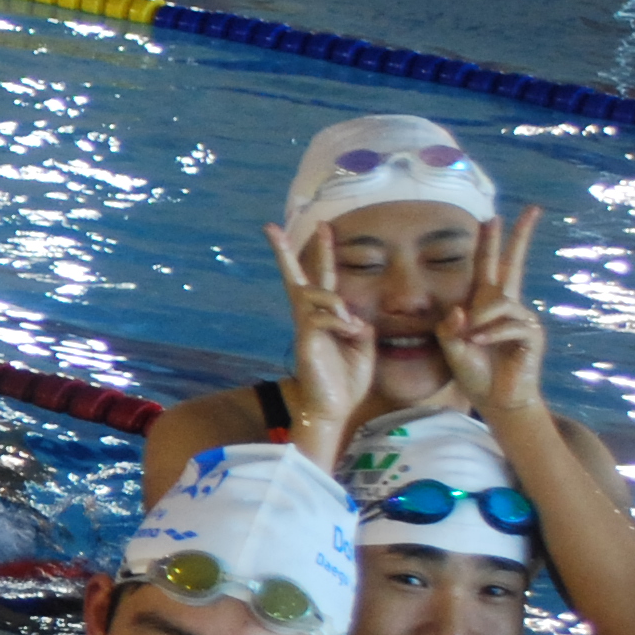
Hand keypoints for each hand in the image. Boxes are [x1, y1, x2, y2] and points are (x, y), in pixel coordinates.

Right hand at [265, 218, 379, 448]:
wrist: (333, 408)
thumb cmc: (346, 379)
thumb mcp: (363, 346)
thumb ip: (359, 324)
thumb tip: (352, 314)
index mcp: (326, 317)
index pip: (322, 279)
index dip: (323, 253)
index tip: (323, 226)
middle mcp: (310, 318)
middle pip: (295, 278)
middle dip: (284, 252)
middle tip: (270, 227)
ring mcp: (305, 329)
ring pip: (313, 294)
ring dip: (335, 301)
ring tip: (349, 323)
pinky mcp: (305, 341)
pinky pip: (320, 317)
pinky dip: (339, 321)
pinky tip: (350, 332)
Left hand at [437, 209, 552, 416]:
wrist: (495, 398)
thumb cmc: (474, 370)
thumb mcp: (451, 345)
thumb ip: (450, 326)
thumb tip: (463, 309)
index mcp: (485, 303)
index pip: (489, 266)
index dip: (490, 242)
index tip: (493, 217)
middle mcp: (506, 305)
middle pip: (514, 263)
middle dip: (520, 236)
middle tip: (533, 210)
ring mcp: (521, 318)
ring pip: (500, 302)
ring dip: (481, 320)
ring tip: (471, 339)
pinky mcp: (531, 335)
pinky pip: (509, 324)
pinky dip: (490, 333)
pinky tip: (479, 343)